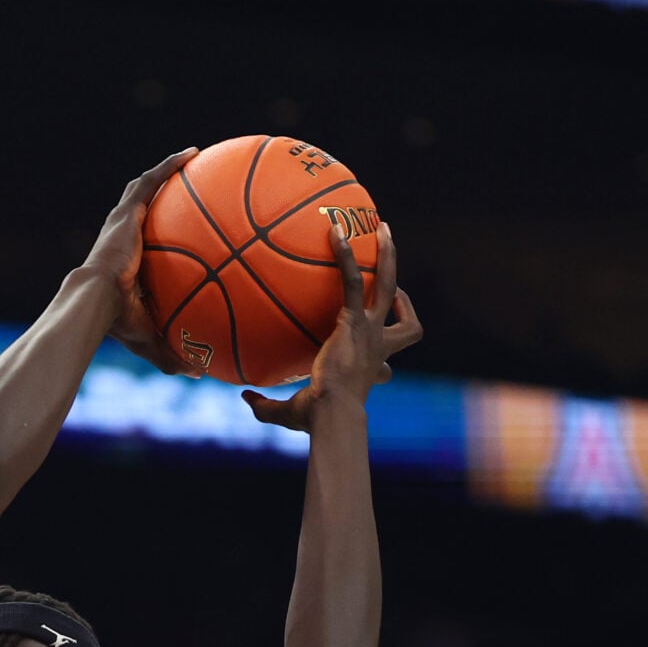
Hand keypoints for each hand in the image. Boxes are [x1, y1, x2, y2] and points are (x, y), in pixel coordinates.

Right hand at [83, 149, 198, 374]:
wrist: (94, 303)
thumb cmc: (117, 324)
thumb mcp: (150, 340)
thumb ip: (174, 353)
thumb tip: (200, 374)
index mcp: (123, 266)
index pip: (142, 246)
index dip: (160, 236)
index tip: (179, 233)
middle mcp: (120, 238)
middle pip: (143, 210)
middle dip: (163, 196)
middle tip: (188, 188)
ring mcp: (121, 223)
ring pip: (145, 188)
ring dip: (166, 171)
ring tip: (192, 157)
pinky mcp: (126, 212)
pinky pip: (153, 181)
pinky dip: (171, 166)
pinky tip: (194, 153)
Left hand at [243, 220, 420, 431]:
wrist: (331, 414)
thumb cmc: (315, 420)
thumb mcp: (290, 414)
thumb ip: (266, 405)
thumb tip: (243, 397)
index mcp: (371, 368)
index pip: (389, 355)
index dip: (390, 343)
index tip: (379, 331)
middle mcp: (378, 346)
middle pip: (405, 316)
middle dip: (398, 289)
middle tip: (389, 267)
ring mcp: (372, 331)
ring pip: (388, 284)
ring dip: (387, 255)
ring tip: (380, 226)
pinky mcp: (356, 320)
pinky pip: (353, 280)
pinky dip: (346, 256)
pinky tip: (335, 233)